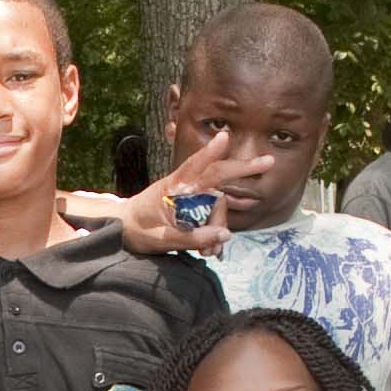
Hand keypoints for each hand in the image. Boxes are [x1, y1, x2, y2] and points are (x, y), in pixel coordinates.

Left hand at [117, 130, 272, 257]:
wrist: (121, 230)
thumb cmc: (136, 231)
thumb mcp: (161, 240)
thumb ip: (191, 237)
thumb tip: (225, 234)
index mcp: (172, 188)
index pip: (194, 167)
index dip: (210, 153)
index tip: (225, 138)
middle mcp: (183, 187)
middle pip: (217, 175)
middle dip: (242, 169)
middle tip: (268, 162)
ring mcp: (188, 196)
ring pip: (216, 205)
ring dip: (220, 226)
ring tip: (210, 252)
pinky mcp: (189, 207)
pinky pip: (209, 215)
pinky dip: (213, 231)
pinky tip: (209, 249)